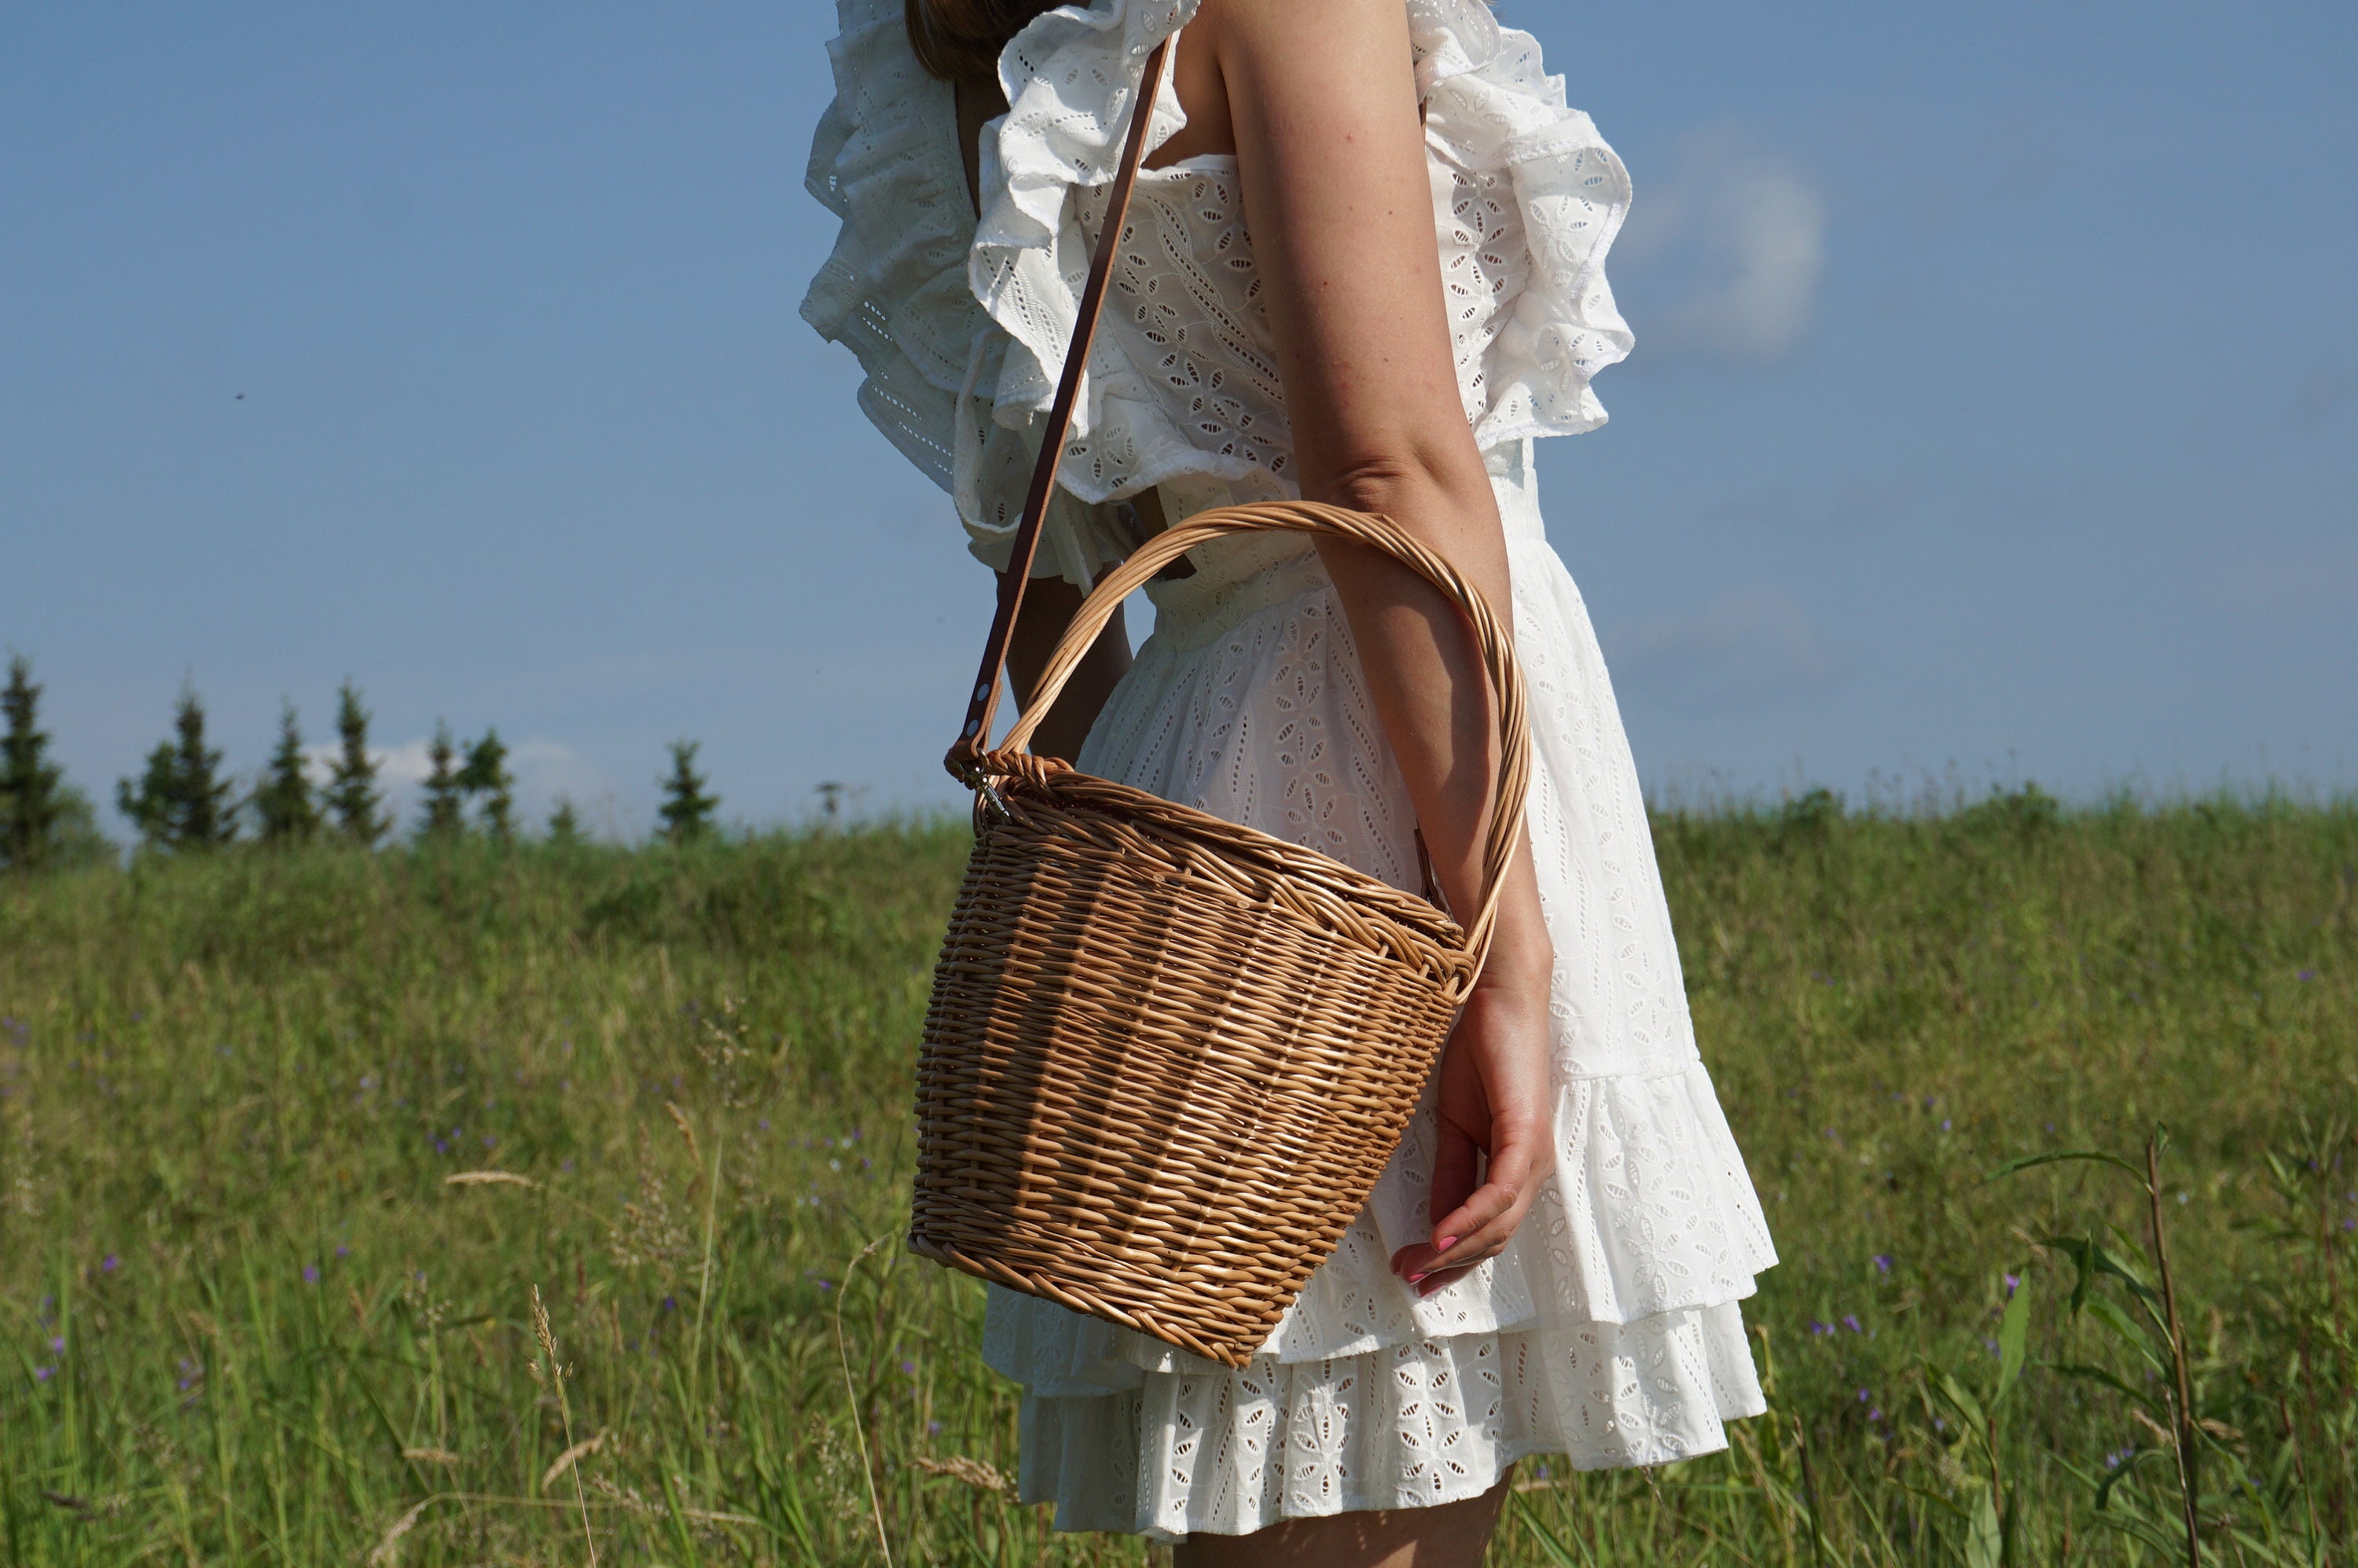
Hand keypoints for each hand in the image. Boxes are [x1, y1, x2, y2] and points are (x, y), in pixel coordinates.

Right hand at [1389, 970, 1553, 1296]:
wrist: (1497, 1000)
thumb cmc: (1480, 1053)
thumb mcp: (1453, 1125)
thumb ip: (1449, 1174)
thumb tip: (1435, 1223)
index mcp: (1514, 1165)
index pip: (1489, 1229)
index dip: (1454, 1260)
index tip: (1416, 1277)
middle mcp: (1531, 1167)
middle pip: (1496, 1237)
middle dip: (1449, 1265)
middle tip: (1408, 1278)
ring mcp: (1532, 1153)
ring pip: (1500, 1224)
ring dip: (1456, 1251)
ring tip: (1417, 1265)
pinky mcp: (1525, 1134)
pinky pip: (1499, 1191)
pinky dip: (1470, 1217)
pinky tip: (1441, 1236)